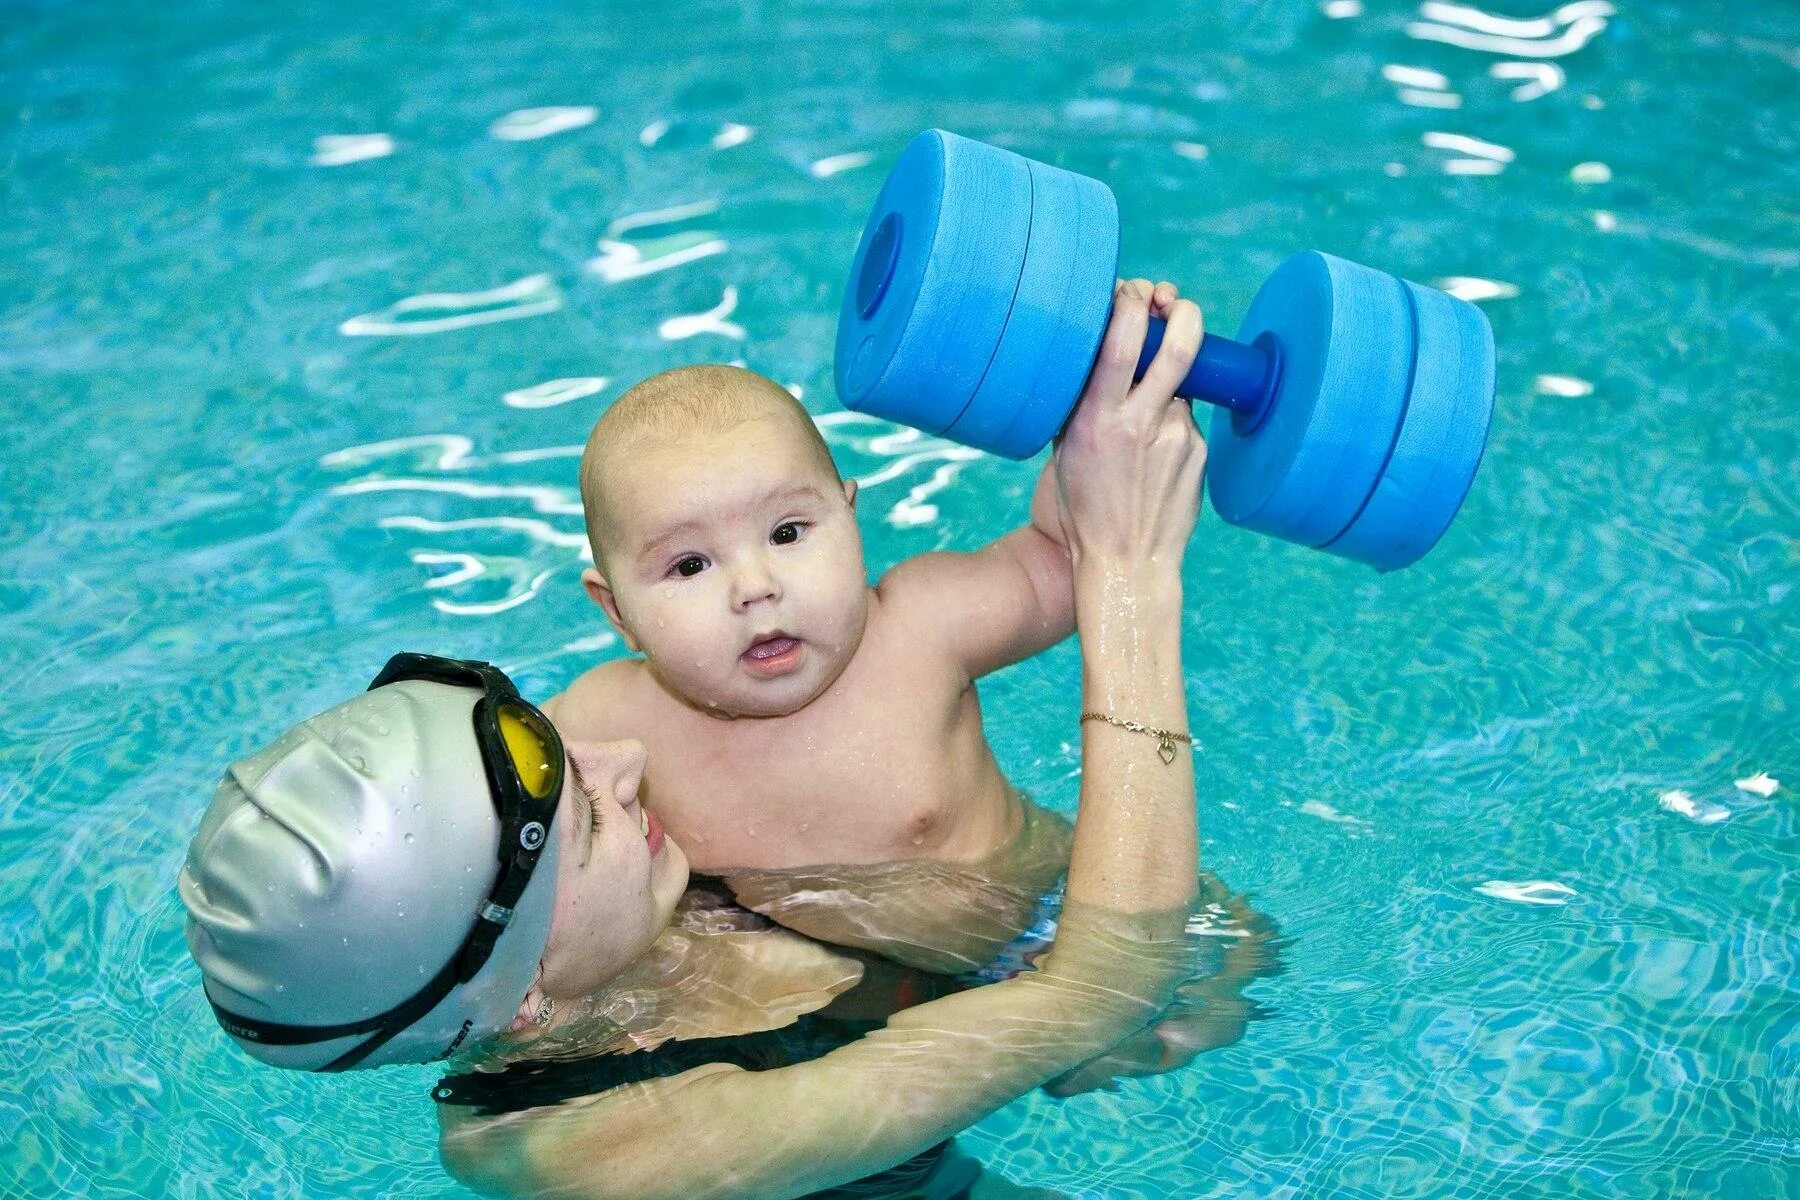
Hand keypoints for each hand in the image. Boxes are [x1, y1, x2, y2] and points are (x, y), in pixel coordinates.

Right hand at [1052, 279, 1207, 573]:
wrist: (1126, 563)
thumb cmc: (1085, 507)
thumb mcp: (1065, 450)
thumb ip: (1082, 402)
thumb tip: (1096, 351)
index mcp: (1097, 420)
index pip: (1122, 340)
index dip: (1131, 302)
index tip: (1131, 292)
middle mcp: (1140, 425)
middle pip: (1177, 345)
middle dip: (1180, 309)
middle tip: (1173, 301)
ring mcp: (1177, 440)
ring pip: (1183, 384)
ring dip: (1171, 378)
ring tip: (1153, 398)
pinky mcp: (1199, 455)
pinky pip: (1188, 420)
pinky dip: (1174, 421)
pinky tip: (1157, 453)